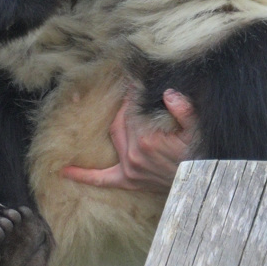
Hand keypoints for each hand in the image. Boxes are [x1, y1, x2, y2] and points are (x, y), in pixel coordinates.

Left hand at [61, 89, 197, 192]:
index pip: (133, 108)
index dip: (134, 93)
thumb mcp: (198, 129)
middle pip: (121, 120)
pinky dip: (84, 175)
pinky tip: (65, 171)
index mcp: (147, 138)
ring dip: (115, 123)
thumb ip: (184, 110)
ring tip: (113, 110)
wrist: (201, 182)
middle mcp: (134, 153)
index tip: (134, 82)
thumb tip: (169, 94)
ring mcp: (130, 167)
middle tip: (132, 94)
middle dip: (125, 106)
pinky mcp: (129, 179)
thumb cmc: (200, 153)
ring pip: (114, 136)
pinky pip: (102, 178)